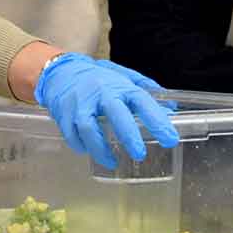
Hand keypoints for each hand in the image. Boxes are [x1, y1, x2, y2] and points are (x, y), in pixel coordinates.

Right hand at [34, 53, 178, 169]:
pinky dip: (80, 145)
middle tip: (139, 154)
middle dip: (128, 135)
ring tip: (112, 162)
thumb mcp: (124, 76)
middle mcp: (100, 93)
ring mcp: (79, 103)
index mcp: (120, 85)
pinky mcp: (63, 113)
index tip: (169, 139)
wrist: (61, 70)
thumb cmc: (97, 77)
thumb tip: (170, 109)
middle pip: (115, 113)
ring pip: (88, 128)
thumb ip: (146, 90)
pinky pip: (70, 134)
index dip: (157, 120)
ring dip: (100, 148)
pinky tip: (88, 151)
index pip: (142, 101)